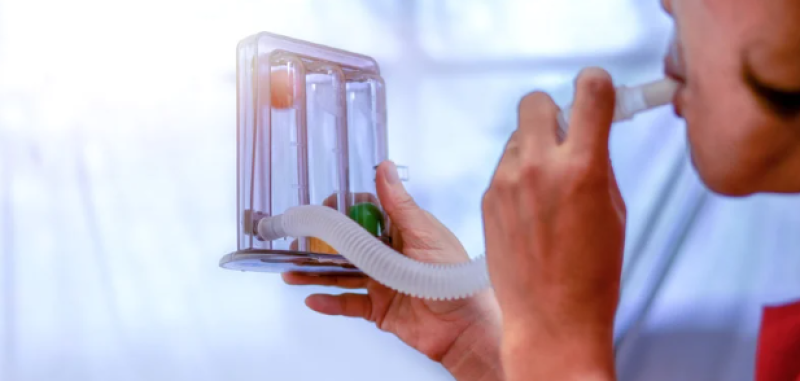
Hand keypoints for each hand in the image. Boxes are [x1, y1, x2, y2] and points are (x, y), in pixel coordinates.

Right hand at [283, 161, 502, 380]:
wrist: (465, 327)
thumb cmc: (454, 278)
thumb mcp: (425, 234)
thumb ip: (399, 204)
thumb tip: (384, 166)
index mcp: (401, 231)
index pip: (365, 213)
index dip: (342, 209)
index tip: (321, 208)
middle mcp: (389, 255)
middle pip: (347, 244)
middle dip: (321, 242)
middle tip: (296, 239)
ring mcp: (382, 282)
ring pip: (341, 274)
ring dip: (316, 272)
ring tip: (289, 271)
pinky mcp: (379, 309)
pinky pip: (348, 304)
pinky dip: (329, 303)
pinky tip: (311, 298)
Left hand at [482, 68, 624, 380]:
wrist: (551, 319)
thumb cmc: (592, 274)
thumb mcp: (614, 211)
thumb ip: (598, 163)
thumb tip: (588, 132)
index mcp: (581, 168)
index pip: (589, 91)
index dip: (596, 85)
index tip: (597, 91)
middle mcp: (538, 168)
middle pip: (535, 101)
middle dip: (552, 113)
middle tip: (564, 138)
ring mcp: (506, 182)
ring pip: (519, 137)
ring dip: (534, 150)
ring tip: (547, 191)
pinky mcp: (487, 198)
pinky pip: (505, 168)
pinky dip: (518, 177)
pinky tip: (530, 212)